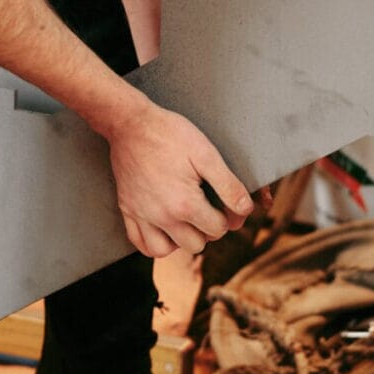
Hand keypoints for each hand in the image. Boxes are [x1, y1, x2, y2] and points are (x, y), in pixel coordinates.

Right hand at [105, 101, 251, 257]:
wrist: (131, 123)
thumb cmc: (171, 134)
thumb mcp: (207, 154)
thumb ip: (229, 186)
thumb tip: (246, 209)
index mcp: (185, 204)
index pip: (217, 229)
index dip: (227, 217)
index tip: (225, 204)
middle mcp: (162, 216)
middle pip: (195, 245)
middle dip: (206, 230)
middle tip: (207, 209)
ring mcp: (142, 215)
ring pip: (166, 250)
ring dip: (180, 240)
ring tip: (186, 221)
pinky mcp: (127, 210)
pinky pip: (140, 243)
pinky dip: (154, 242)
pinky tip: (164, 228)